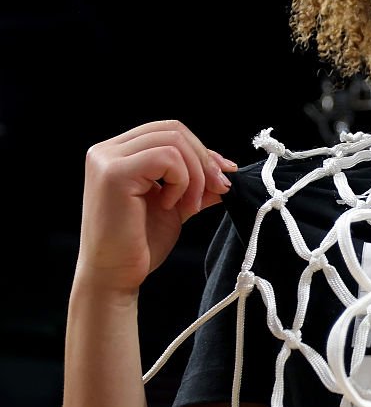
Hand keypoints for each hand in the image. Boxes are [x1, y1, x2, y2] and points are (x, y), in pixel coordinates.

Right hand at [77, 120, 237, 294]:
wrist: (115, 276)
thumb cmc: (139, 243)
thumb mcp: (177, 203)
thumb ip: (197, 183)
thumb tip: (227, 169)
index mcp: (118, 153)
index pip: (169, 131)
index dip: (201, 150)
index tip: (223, 175)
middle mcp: (106, 150)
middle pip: (174, 130)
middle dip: (204, 160)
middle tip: (217, 190)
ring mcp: (107, 160)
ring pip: (174, 142)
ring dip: (196, 175)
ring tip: (190, 206)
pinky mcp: (114, 173)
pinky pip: (167, 158)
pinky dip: (182, 182)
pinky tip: (171, 206)